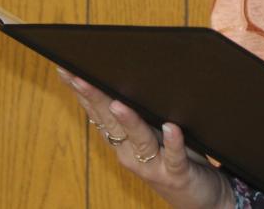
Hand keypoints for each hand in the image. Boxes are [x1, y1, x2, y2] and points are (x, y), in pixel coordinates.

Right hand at [57, 68, 232, 208]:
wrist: (197, 195)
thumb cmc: (172, 156)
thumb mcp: (152, 130)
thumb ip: (140, 108)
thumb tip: (128, 70)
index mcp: (122, 141)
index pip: (98, 113)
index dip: (82, 92)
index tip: (66, 69)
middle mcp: (131, 154)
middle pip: (112, 123)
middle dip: (96, 99)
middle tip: (81, 76)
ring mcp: (153, 165)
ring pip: (139, 141)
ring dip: (129, 122)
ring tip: (118, 103)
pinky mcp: (177, 173)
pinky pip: (174, 158)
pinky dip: (173, 143)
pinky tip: (171, 128)